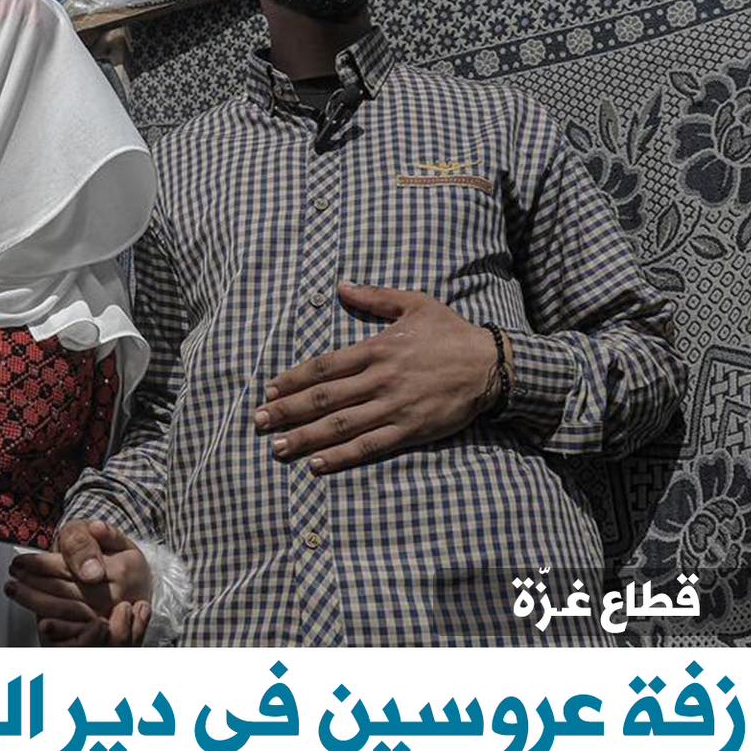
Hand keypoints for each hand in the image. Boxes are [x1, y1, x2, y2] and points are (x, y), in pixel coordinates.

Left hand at [4, 519, 152, 646]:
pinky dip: (52, 625)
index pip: (72, 567)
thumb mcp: (108, 537)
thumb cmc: (112, 556)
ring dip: (35, 601)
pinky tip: (35, 617)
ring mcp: (109, 618)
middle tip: (13, 574)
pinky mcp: (101, 634)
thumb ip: (102, 532)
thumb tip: (97, 528)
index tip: (21, 561)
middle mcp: (117, 598)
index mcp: (122, 570)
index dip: (42, 564)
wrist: (131, 583)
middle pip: (67, 590)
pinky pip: (73, 632)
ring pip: (66, 611)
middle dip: (33, 581)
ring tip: (14, 590)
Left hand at [255, 284, 504, 472]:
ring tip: (277, 447)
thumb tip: (341, 287)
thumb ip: (374, 298)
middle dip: (288, 410)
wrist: (491, 363)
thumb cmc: (451, 333)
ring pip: (341, 425)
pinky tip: (317, 463)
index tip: (271, 389)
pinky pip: (369, 445)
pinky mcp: (409, 429)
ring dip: (306, 437)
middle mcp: (379, 379)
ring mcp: (393, 406)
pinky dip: (341, 456)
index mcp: (377, 349)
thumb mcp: (414, 304)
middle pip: (324, 398)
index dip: (294, 379)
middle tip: (259, 420)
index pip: (324, 367)